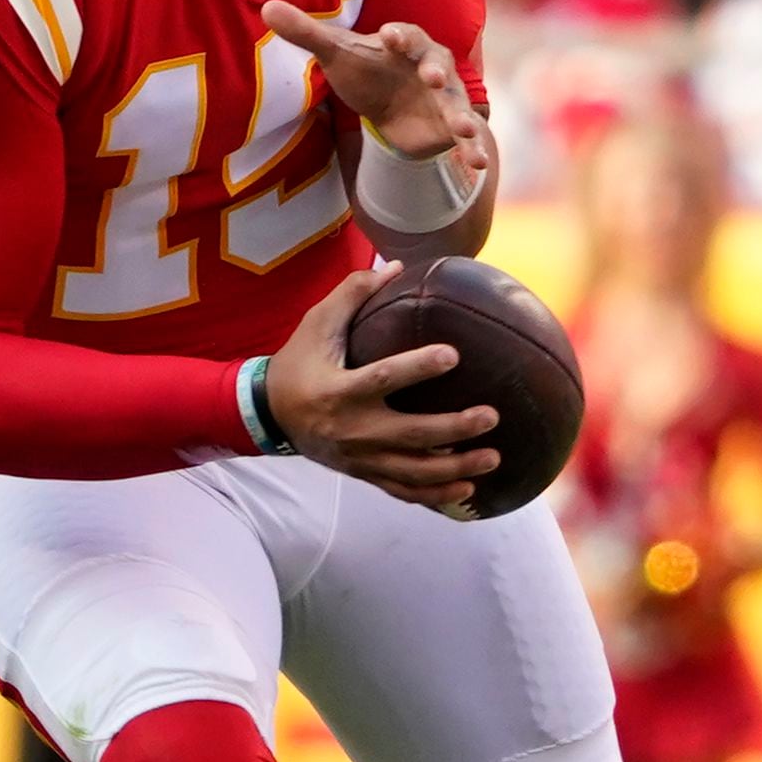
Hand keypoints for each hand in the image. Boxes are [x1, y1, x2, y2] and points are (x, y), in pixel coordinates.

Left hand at [260, 0, 487, 179]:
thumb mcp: (334, 53)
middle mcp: (431, 65)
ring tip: (464, 129)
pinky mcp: (451, 124)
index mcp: (404, 43)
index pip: (403, 34)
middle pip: (437, 64)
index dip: (398, 35)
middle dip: (436, 71)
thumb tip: (267, 7)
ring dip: (462, 115)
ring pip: (456, 103)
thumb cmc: (365, 70)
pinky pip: (466, 136)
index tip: (389, 36)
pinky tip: (478, 164)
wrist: (390, 105)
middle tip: (434, 78)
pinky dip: (473, 149)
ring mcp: (445, 96)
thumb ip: (305, 32)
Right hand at [266, 259, 500, 511]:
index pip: (384, 379)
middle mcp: (351, 429)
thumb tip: (395, 266)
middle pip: (411, 434)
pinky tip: (468, 489)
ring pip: (414, 470)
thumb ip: (353, 294)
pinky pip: (404, 490)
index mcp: (339, 390)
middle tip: (491, 416)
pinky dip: (436, 495)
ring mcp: (359, 457)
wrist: (268, 416)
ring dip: (456, 468)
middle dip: (454, 428)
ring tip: (493, 457)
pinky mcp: (364, 473)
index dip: (418, 368)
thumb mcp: (316, 325)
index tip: (454, 355)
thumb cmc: (297, 364)